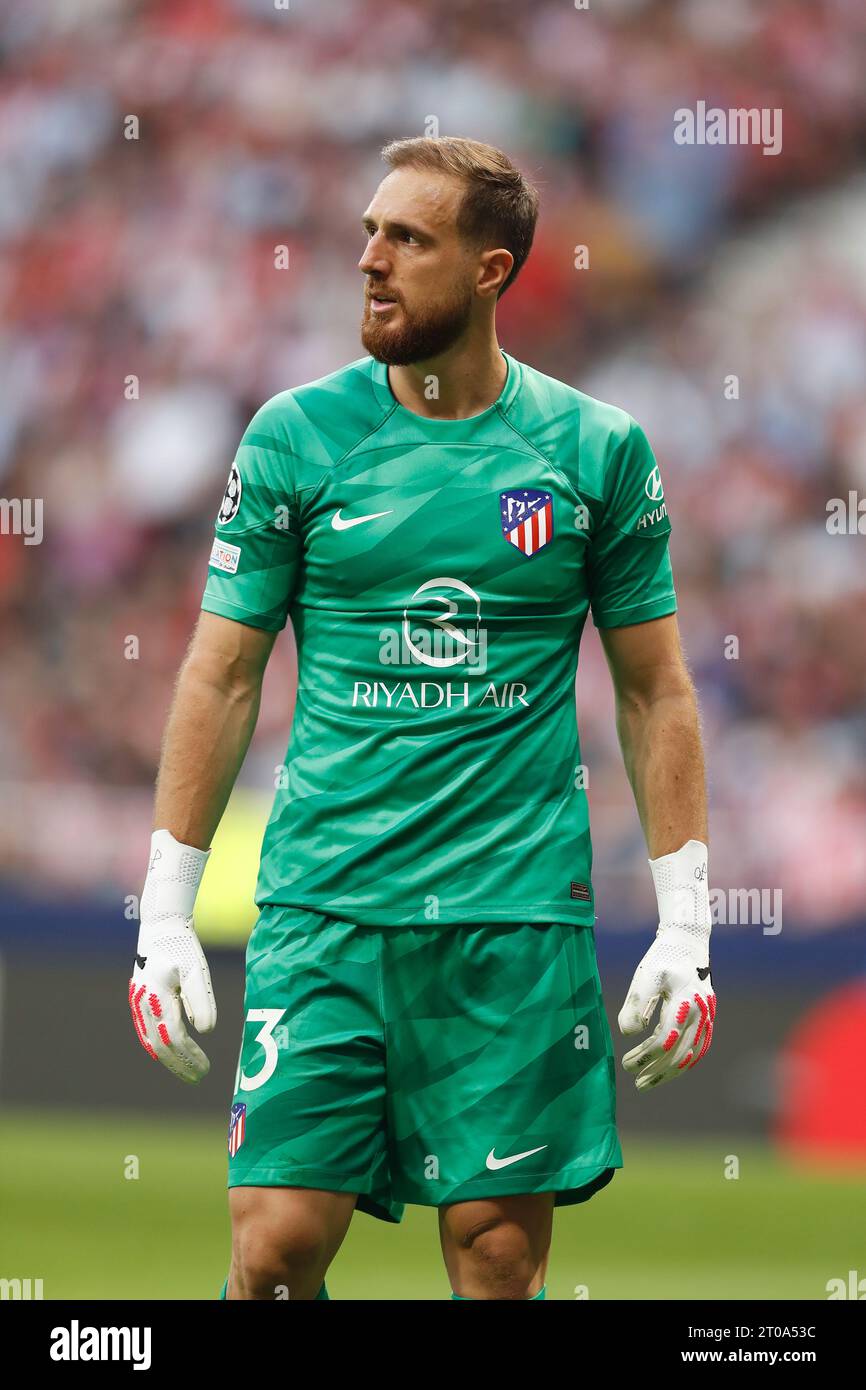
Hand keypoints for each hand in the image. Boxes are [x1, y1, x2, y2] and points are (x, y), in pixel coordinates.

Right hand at [128, 830, 215, 1083]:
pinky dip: (161, 1047)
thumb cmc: (182, 946)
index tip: (206, 1069)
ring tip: (190, 1072)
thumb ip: (202, 1000)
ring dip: (170, 1059)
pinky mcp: (139, 1001)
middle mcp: (143, 1003)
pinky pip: (147, 1032)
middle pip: (160, 1044)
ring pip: (152, 1041)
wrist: (160, 927)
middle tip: (200, 1077)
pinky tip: (175, 1054)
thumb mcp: (197, 970)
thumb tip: (206, 1031)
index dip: (189, 1056)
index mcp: (157, 996)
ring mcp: (138, 1003)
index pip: (174, 1036)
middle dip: (180, 1064)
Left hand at [618, 930, 714, 1089]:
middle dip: (655, 1071)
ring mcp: (708, 1018)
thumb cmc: (663, 958)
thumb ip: (636, 1004)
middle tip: (635, 1081)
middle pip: (679, 1054)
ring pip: (691, 1056)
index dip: (645, 1057)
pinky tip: (666, 1069)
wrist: (688, 943)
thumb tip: (628, 1034)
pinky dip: (683, 1062)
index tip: (627, 1064)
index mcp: (685, 1004)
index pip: (665, 1041)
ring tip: (647, 1082)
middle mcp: (701, 1014)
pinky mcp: (708, 1019)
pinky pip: (698, 1048)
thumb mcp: (645, 976)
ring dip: (669, 1072)